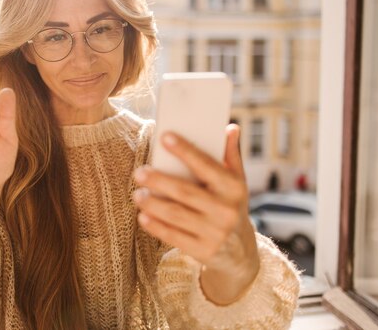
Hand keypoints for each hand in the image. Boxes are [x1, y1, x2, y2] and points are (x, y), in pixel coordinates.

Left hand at [133, 124, 258, 302]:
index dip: (185, 150)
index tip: (164, 137)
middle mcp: (225, 210)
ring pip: (176, 215)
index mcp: (234, 188)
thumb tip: (230, 128)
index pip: (206, 165)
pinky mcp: (203, 251)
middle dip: (159, 180)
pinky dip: (156, 226)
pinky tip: (143, 216)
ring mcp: (215, 232)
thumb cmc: (231, 206)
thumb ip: (230, 155)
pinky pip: (174, 237)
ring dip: (153, 204)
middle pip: (185, 191)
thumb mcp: (237, 182)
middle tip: (139, 172)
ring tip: (137, 194)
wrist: (240, 251)